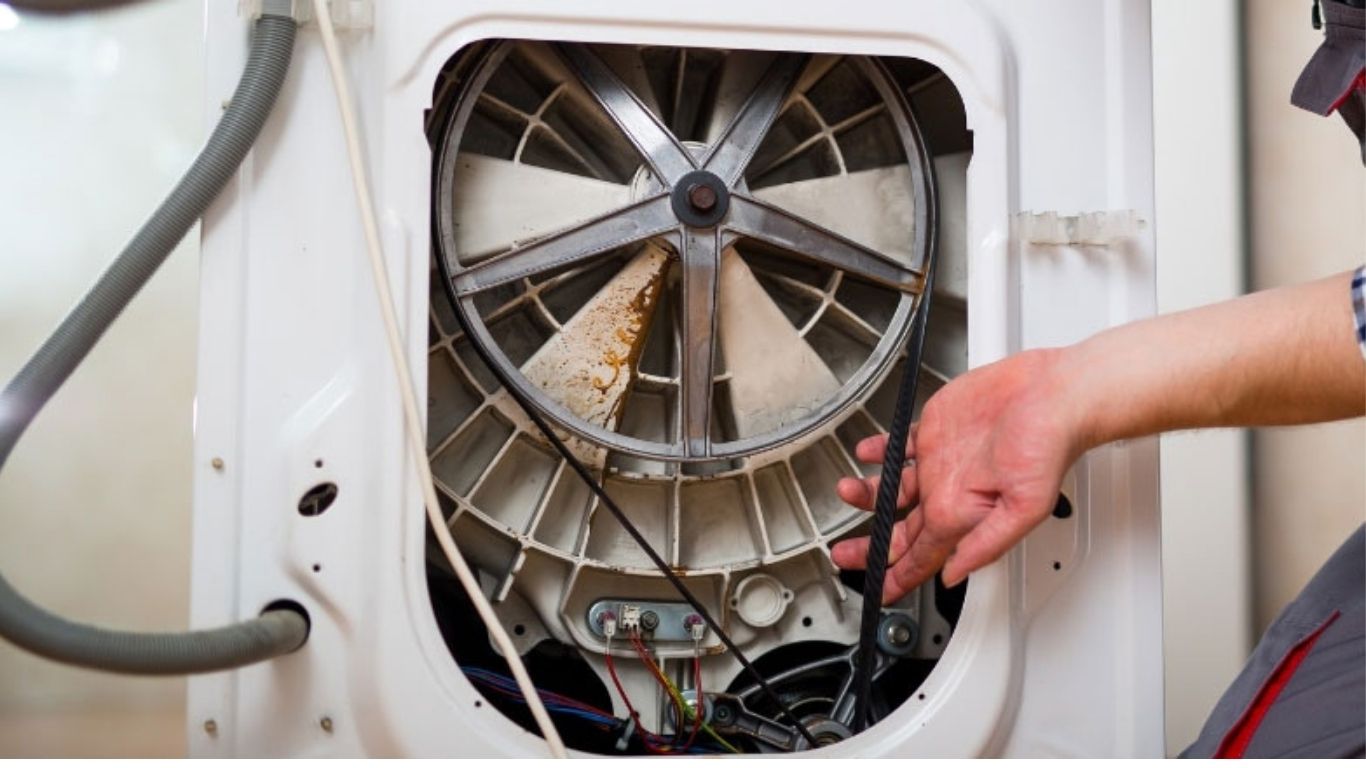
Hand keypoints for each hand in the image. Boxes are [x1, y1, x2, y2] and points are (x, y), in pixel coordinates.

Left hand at [830, 348, 1088, 602]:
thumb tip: (954, 574)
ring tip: (847, 490)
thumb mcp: (1024, 508)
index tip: (878, 591)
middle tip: (842, 554)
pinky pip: (898, 447)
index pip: (923, 557)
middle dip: (869, 546)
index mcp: (961, 514)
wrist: (1051, 395)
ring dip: (866, 493)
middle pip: (900, 529)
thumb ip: (986, 544)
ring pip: (891, 487)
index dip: (899, 577)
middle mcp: (947, 491)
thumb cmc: (1048, 446)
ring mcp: (938, 461)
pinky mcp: (935, 430)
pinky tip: (868, 453)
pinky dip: (879, 451)